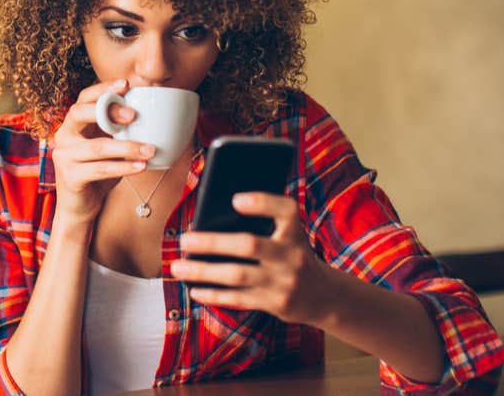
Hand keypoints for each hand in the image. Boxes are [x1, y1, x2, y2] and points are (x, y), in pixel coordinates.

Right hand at [51, 79, 154, 223]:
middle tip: (134, 115)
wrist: (80, 207)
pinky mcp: (70, 176)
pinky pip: (100, 169)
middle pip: (80, 113)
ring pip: (97, 146)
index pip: (84, 98)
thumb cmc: (98, 172)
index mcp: (73, 124)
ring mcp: (64, 156)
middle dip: (108, 110)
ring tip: (150, 149)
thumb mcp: (108, 146)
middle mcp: (64, 136)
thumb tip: (153, 113)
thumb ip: (119, 130)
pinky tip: (141, 166)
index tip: (126, 84)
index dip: (103, 89)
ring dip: (127, 147)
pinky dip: (123, 167)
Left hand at [170, 192, 334, 325]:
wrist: (325, 296)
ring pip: (238, 275)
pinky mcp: (276, 304)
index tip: (235, 200)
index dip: (262, 203)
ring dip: (204, 272)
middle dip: (213, 242)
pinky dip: (214, 295)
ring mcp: (284, 282)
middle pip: (250, 245)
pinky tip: (195, 290)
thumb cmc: (293, 255)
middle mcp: (292, 255)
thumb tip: (213, 215)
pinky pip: (239, 299)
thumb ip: (264, 223)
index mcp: (295, 231)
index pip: (286, 210)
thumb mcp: (290, 235)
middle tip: (184, 240)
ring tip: (178, 267)